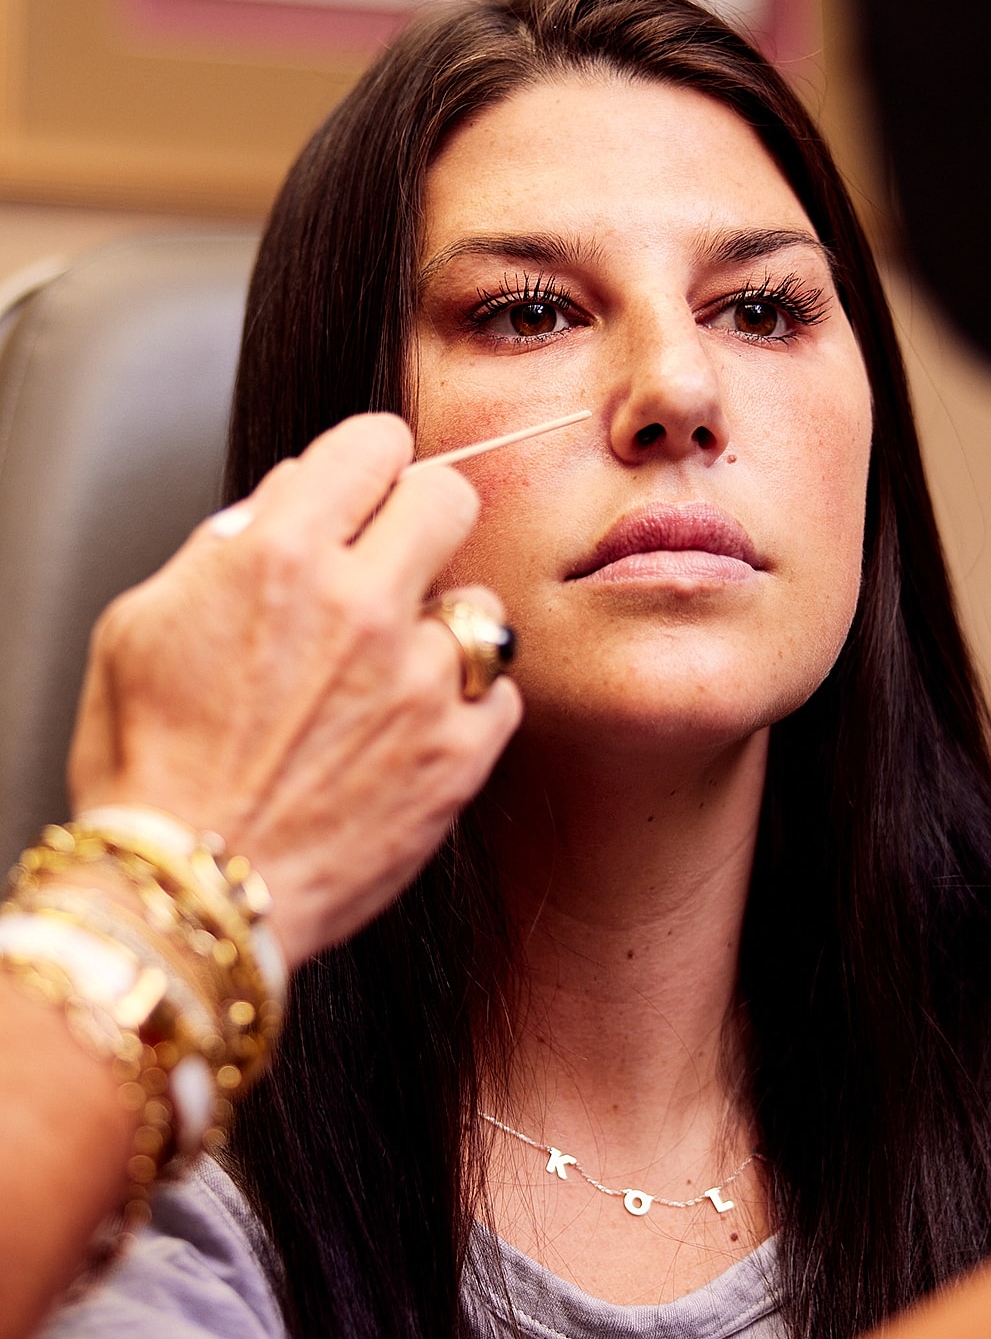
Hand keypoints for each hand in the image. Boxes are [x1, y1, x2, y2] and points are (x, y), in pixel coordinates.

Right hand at [66, 413, 521, 967]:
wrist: (190, 896)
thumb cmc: (153, 769)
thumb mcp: (141, 625)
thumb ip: (223, 547)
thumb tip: (290, 499)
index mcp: (280, 557)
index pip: (373, 442)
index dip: (372, 457)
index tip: (372, 481)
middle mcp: (363, 605)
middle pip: (451, 498)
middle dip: (424, 517)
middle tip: (398, 557)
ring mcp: (423, 682)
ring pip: (481, 605)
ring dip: (442, 629)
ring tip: (392, 676)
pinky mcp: (460, 754)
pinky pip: (501, 694)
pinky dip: (468, 706)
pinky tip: (416, 729)